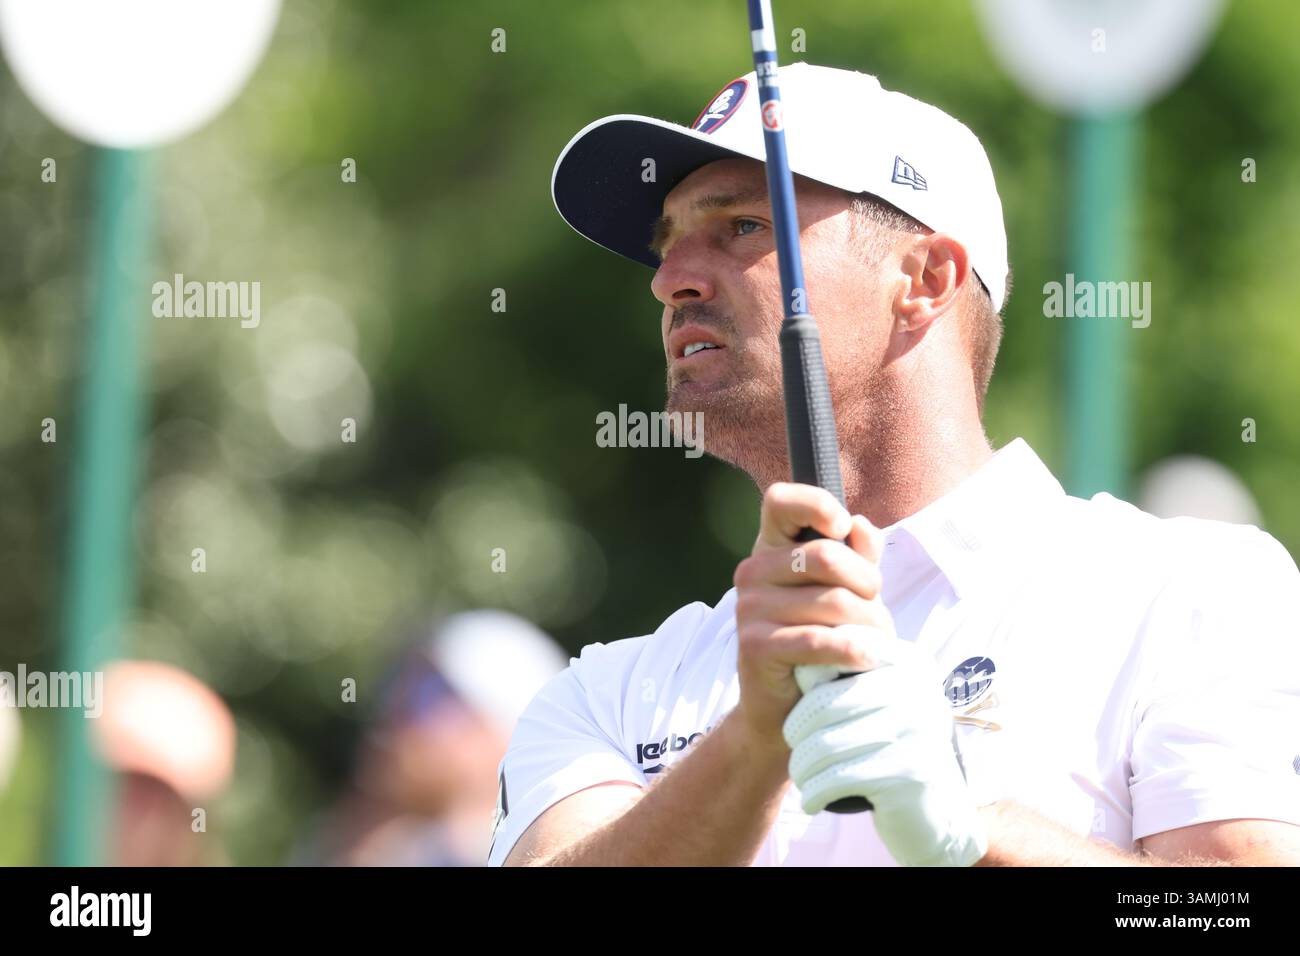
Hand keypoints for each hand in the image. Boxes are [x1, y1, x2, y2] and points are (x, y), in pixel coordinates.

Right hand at [732, 482, 887, 746]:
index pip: (780, 501)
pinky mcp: (755, 645)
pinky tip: (868, 658)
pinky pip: (818, 639)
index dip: (815, 505)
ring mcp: (749, 608)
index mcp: (770, 548)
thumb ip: (855, 556)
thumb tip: (860, 526)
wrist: (786, 706)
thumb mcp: (844, 591)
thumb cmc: (821, 641)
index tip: (842, 527)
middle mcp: (752, 572)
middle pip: (825, 556)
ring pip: (832, 602)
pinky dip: (854, 650)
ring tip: (877, 641)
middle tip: (877, 609)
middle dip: (867, 584)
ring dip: (868, 624)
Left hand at [783, 627, 988, 866]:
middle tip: (790, 740)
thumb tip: (799, 662)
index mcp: (912, 664)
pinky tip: (810, 798)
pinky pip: (839, 777)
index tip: (803, 702)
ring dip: (803, 763)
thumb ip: (848, 673)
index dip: (812, 675)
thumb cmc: (891, 746)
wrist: (932, 809)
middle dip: (798, 725)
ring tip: (799, 771)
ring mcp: (917, 732)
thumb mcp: (880, 701)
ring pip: (828, 743)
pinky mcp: (908, 773)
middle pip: (828, 702)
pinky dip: (815, 790)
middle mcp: (920, 691)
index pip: (844, 652)